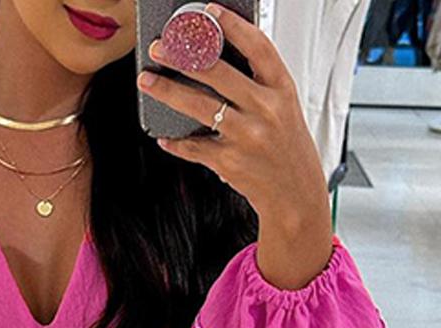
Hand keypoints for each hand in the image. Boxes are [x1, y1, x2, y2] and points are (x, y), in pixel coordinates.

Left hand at [137, 3, 327, 223]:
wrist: (296, 194)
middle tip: (160, 48)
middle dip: (183, 56)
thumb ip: (259, 85)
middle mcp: (265, 110)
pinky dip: (176, 142)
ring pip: (198, 106)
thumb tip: (216, 62)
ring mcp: (246, 136)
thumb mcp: (284, 109)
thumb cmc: (287, 149)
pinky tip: (165, 137)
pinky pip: (194, 147)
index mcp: (282, 90)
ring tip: (148, 81)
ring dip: (167, 91)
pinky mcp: (229, 162)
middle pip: (218, 72)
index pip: (257, 47)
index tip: (209, 11)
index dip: (232, 26)